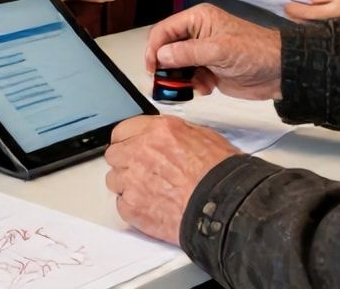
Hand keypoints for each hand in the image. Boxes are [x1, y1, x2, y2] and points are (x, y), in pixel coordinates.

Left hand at [104, 116, 239, 243]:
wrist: (225, 208)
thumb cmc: (221, 176)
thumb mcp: (202, 137)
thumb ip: (174, 134)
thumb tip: (166, 137)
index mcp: (157, 132)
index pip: (121, 131)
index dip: (127, 141)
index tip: (130, 148)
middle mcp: (139, 152)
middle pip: (114, 155)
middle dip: (126, 163)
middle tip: (143, 172)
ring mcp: (132, 181)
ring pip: (114, 180)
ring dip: (128, 185)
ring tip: (150, 192)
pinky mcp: (132, 207)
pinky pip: (121, 205)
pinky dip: (133, 207)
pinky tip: (152, 207)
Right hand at [142, 4, 282, 99]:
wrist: (280, 73)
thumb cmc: (254, 53)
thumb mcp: (220, 50)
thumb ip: (188, 53)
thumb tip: (160, 56)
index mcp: (197, 19)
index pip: (164, 30)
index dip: (154, 48)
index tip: (152, 68)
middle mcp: (196, 33)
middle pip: (166, 49)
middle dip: (165, 66)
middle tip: (167, 82)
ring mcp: (202, 53)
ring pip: (175, 66)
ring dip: (180, 78)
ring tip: (194, 86)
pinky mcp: (208, 70)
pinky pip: (189, 77)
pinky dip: (193, 85)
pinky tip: (207, 89)